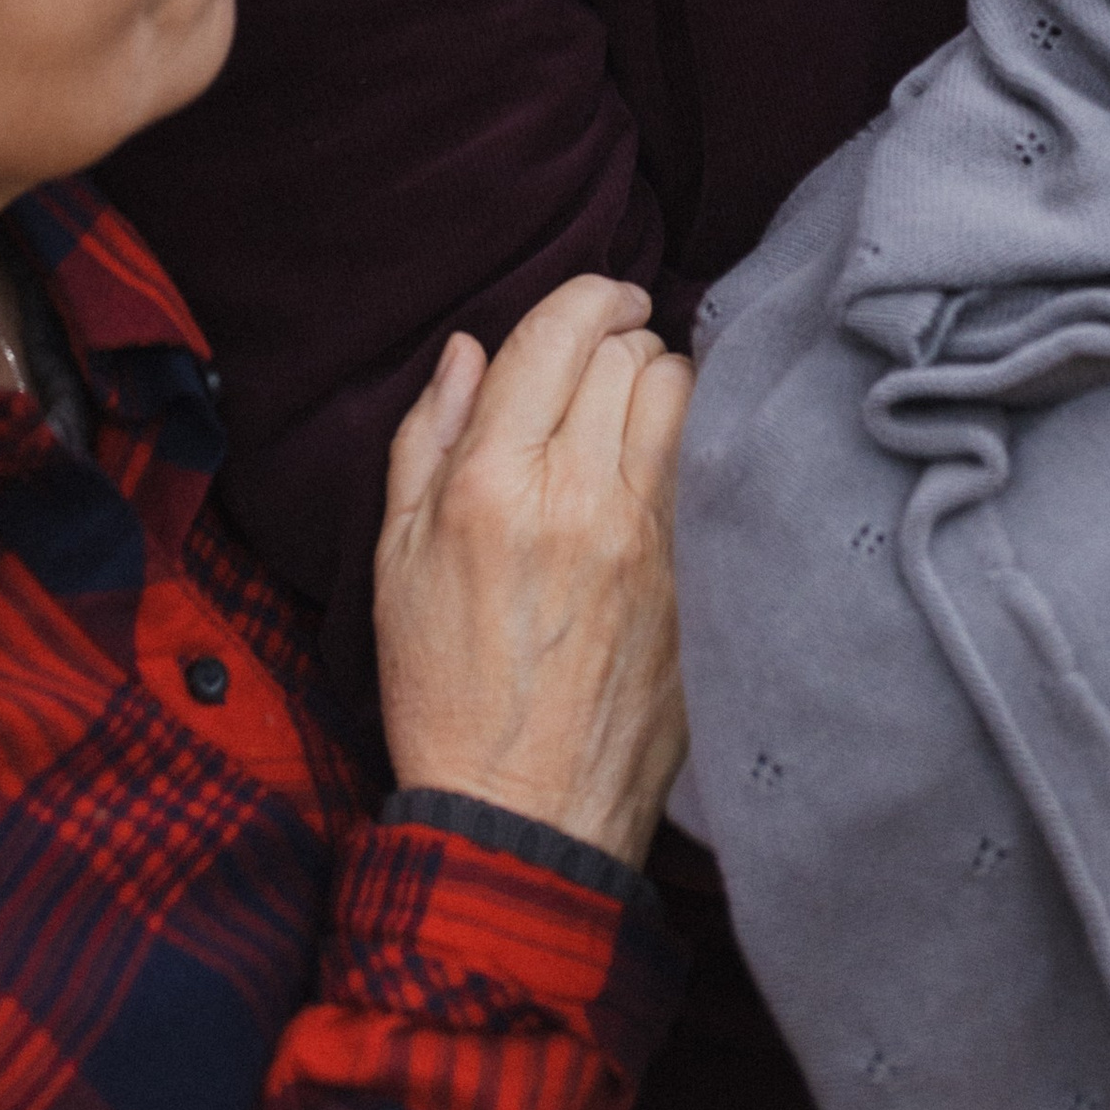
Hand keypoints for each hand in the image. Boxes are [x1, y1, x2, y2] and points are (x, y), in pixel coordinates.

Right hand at [372, 275, 692, 868]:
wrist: (523, 814)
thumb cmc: (445, 687)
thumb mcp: (395, 561)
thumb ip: (425, 439)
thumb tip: (468, 350)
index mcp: (492, 485)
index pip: (558, 332)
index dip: (587, 295)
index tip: (599, 298)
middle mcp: (578, 498)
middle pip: (627, 353)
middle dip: (616, 340)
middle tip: (605, 364)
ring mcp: (649, 540)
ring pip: (683, 392)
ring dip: (663, 383)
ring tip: (639, 410)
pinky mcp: (695, 578)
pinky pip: (713, 461)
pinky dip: (696, 441)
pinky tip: (672, 462)